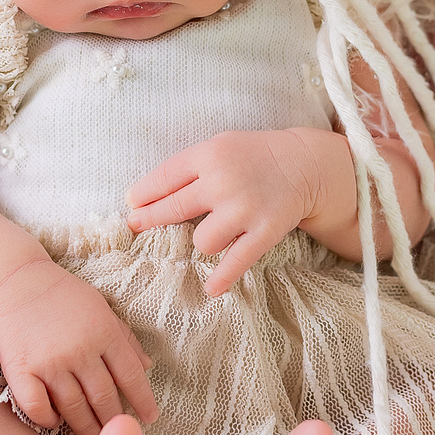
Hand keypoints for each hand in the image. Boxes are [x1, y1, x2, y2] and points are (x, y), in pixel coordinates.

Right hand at [0, 255, 158, 434]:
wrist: (15, 282)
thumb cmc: (63, 296)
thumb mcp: (101, 308)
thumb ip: (124, 338)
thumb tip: (148, 367)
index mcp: (103, 332)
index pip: (131, 375)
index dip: (143, 401)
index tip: (150, 419)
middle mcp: (79, 350)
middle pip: (104, 399)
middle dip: (114, 423)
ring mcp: (49, 362)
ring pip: (74, 410)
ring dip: (86, 429)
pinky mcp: (21, 370)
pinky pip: (38, 408)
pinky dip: (49, 420)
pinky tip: (56, 422)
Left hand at [125, 129, 328, 295]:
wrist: (304, 164)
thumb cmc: (252, 156)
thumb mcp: (219, 146)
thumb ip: (187, 168)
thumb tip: (143, 196)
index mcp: (209, 155)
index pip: (165, 178)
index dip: (144, 193)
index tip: (131, 204)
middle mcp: (223, 181)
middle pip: (174, 208)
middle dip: (151, 219)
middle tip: (135, 225)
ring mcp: (244, 209)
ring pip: (202, 241)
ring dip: (201, 242)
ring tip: (212, 235)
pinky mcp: (264, 232)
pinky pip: (236, 261)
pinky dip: (222, 278)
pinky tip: (210, 288)